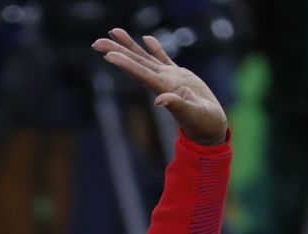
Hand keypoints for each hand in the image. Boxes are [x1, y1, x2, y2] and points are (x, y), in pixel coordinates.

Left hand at [91, 28, 227, 145]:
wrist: (211, 128)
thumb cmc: (203, 124)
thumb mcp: (192, 114)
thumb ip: (177, 106)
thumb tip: (160, 100)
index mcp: (164, 89)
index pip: (141, 73)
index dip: (125, 64)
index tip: (108, 55)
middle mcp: (162, 82)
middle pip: (136, 63)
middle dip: (117, 51)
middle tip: (97, 42)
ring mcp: (170, 78)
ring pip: (146, 58)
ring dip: (129, 45)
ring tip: (114, 31)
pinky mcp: (180, 77)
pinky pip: (164, 58)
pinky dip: (155, 48)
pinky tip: (146, 38)